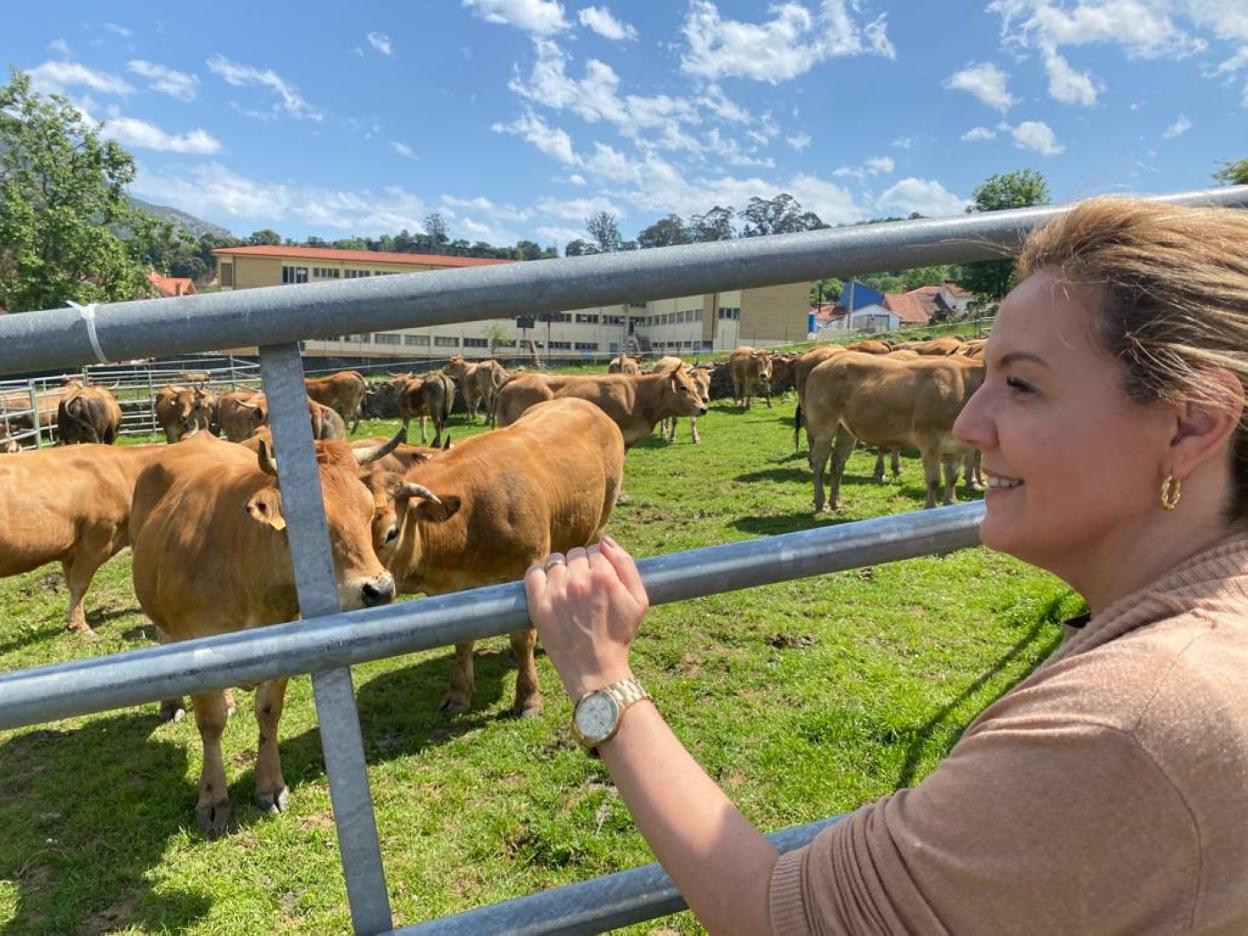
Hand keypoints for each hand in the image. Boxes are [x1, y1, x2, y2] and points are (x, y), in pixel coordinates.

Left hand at [525, 535, 649, 700]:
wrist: (596, 670)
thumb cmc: (619, 634)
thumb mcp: (639, 599)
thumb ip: (626, 563)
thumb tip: (605, 540)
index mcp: (604, 576)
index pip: (597, 549)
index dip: (599, 563)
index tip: (599, 579)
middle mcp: (578, 580)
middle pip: (576, 553)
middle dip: (581, 566)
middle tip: (585, 588)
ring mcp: (556, 591)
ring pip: (555, 561)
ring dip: (562, 570)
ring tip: (568, 590)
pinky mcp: (538, 604)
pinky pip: (533, 573)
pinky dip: (539, 574)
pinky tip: (548, 586)